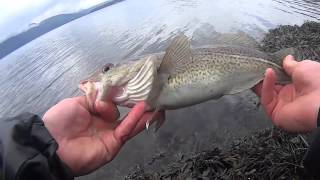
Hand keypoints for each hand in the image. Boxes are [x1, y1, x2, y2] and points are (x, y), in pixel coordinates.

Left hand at [43, 96, 162, 175]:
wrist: (53, 144)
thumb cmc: (60, 121)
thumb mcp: (77, 102)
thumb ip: (96, 98)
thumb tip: (109, 101)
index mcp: (94, 111)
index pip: (113, 101)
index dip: (122, 93)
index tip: (131, 83)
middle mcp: (105, 122)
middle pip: (125, 111)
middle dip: (137, 102)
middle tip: (149, 92)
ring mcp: (110, 133)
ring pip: (131, 121)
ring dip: (143, 112)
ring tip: (156, 101)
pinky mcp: (114, 143)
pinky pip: (126, 129)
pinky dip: (136, 119)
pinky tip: (143, 109)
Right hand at [253, 55, 319, 131]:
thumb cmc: (318, 82)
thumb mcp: (303, 66)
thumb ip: (291, 64)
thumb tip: (286, 59)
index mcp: (297, 87)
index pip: (279, 79)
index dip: (272, 71)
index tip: (266, 63)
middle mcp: (289, 97)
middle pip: (270, 87)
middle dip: (263, 76)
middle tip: (258, 66)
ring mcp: (281, 105)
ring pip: (265, 93)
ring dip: (262, 80)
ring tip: (261, 68)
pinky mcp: (274, 113)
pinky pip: (266, 98)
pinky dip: (266, 86)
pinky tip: (269, 74)